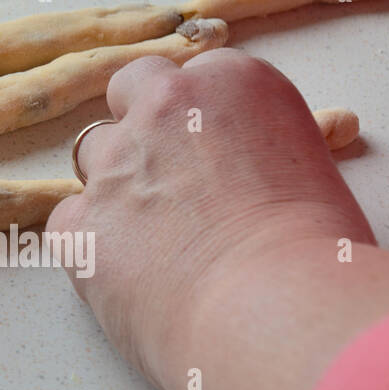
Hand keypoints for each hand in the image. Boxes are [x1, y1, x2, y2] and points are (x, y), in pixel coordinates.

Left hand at [46, 48, 388, 389]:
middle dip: (140, 120)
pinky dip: (92, 243)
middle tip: (167, 172)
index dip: (201, 115)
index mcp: (232, 84)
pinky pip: (70, 221)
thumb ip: (256, 151)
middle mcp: (164, 108)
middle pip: (131, 89)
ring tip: (156, 238)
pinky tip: (129, 274)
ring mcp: (114, 162)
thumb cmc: (318, 257)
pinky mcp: (79, 219)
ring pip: (93, 154)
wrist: (273, 313)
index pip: (197, 76)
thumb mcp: (309, 173)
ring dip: (115, 184)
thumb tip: (237, 173)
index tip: (212, 146)